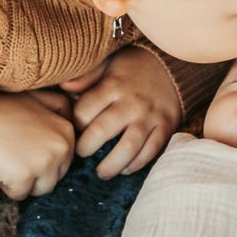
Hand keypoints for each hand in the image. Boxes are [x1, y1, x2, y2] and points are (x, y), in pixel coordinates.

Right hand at [0, 89, 75, 198]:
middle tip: (14, 152)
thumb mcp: (38, 99)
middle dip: (35, 171)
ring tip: (8, 160)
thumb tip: (77, 124)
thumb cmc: (1, 109)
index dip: (41, 155)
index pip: (64, 159)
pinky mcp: (26, 177)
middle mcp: (62, 146)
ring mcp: (45, 162)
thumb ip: (61, 109)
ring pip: (40, 189)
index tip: (25, 143)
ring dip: (24, 181)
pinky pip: (20, 195)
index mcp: (67, 130)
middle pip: (55, 176)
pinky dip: (6, 187)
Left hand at [61, 46, 180, 178]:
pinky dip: (138, 163)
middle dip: (86, 148)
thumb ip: (87, 77)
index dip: (75, 126)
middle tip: (81, 154)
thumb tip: (63, 86)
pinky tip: (126, 169)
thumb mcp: (108, 64)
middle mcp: (131, 102)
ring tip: (101, 173)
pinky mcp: (166, 126)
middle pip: (102, 131)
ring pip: (129, 146)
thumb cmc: (133, 67)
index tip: (73, 132)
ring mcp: (150, 116)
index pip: (85, 111)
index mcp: (113, 86)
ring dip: (112, 164)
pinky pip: (152, 150)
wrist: (173, 65)